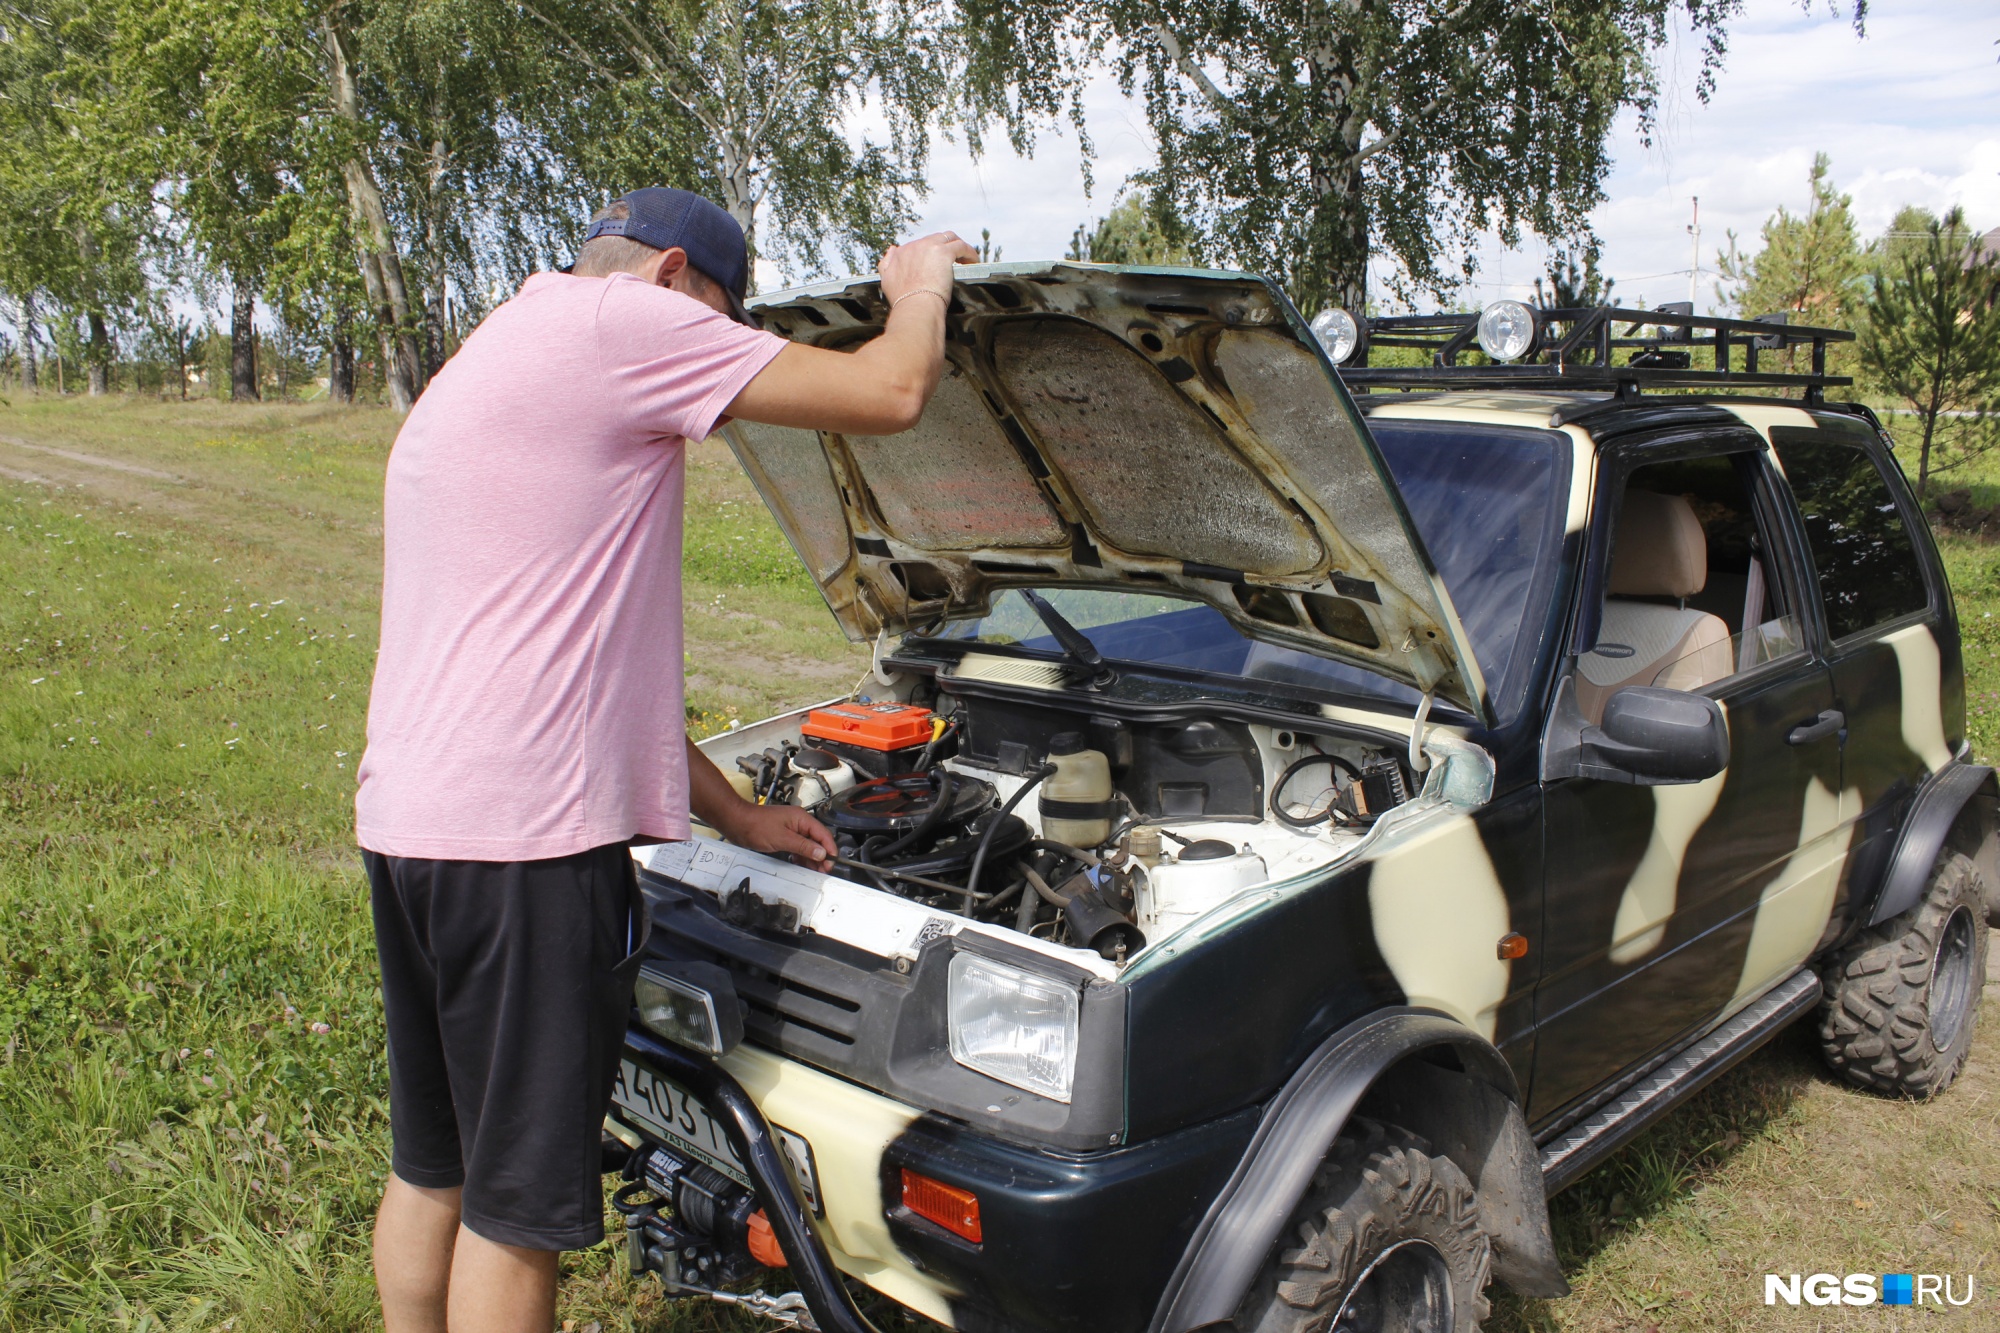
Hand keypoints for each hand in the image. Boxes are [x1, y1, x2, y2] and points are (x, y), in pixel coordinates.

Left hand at [713, 800, 836, 867]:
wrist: (737, 822)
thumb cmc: (756, 826)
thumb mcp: (782, 839)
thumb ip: (803, 846)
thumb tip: (821, 853)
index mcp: (802, 819)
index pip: (823, 834)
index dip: (829, 849)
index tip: (831, 862)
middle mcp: (799, 823)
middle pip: (817, 840)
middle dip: (822, 855)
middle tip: (824, 870)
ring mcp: (791, 829)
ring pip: (808, 845)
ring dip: (812, 857)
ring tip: (816, 871)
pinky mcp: (784, 836)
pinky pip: (798, 846)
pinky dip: (801, 855)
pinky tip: (802, 864)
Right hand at [878, 231, 977, 307]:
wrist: (914, 308)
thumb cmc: (903, 301)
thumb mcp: (886, 281)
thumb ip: (886, 264)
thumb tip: (892, 249)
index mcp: (901, 253)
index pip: (919, 246)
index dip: (931, 254)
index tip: (938, 265)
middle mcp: (914, 246)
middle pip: (935, 239)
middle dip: (946, 248)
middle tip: (955, 261)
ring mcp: (929, 247)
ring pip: (949, 238)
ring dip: (958, 246)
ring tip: (966, 259)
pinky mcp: (944, 252)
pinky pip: (961, 246)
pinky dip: (969, 252)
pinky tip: (974, 261)